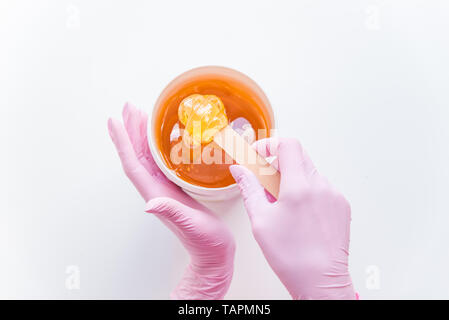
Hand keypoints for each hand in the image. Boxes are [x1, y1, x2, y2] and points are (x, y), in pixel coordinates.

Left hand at [108, 103, 234, 299]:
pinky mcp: (177, 188)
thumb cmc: (204, 242)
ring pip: (149, 156)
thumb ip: (171, 213)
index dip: (123, 142)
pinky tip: (164, 138)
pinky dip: (159, 146)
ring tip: (142, 115)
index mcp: (156, 194)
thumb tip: (149, 204)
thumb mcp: (190, 226)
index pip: (133, 164)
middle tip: (129, 108)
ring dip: (143, 135)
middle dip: (131, 130)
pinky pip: (163, 161)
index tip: (115, 121)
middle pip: (138, 155)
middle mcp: (157, 189)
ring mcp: (166, 188)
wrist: (213, 252)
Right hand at [230, 138, 355, 299]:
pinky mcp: (342, 206)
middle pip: (298, 156)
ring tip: (281, 203)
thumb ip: (249, 188)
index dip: (270, 145)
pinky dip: (307, 191)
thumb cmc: (291, 257)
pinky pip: (321, 187)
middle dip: (278, 164)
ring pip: (310, 172)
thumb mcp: (260, 220)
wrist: (321, 282)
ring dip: (292, 178)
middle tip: (266, 182)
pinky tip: (298, 213)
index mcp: (299, 187)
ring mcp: (334, 195)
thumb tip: (240, 170)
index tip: (259, 155)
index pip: (288, 144)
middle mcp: (321, 186)